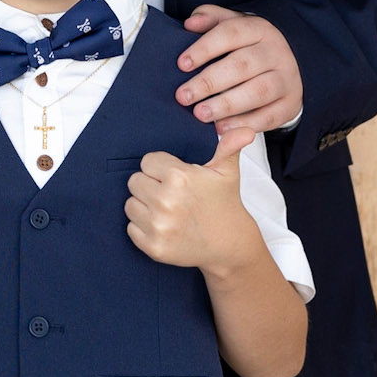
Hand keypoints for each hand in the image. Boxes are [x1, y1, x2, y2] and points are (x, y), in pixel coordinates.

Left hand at [125, 129, 256, 272]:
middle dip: (150, 185)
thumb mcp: (227, 171)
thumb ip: (229, 145)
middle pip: (135, 181)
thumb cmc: (224, 204)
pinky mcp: (153, 246)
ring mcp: (158, 226)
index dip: (159, 168)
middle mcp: (165, 201)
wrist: (229, 245)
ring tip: (166, 209)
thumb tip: (246, 130)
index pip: (147, 161)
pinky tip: (163, 226)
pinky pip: (131, 228)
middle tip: (170, 194)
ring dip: (144, 206)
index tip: (173, 177)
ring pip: (130, 205)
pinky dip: (143, 228)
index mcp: (179, 177)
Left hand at [176, 6, 302, 132]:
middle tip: (183, 96)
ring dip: (226, 104)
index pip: (231, 32)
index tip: (182, 64)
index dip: (205, 48)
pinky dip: (244, 123)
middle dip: (209, 81)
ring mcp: (286, 79)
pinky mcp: (289, 104)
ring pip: (258, 91)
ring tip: (200, 114)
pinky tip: (221, 127)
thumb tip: (190, 23)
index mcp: (260, 29)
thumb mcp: (234, 25)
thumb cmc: (251, 46)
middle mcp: (275, 52)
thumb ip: (211, 19)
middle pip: (242, 65)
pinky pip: (268, 116)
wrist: (292, 64)